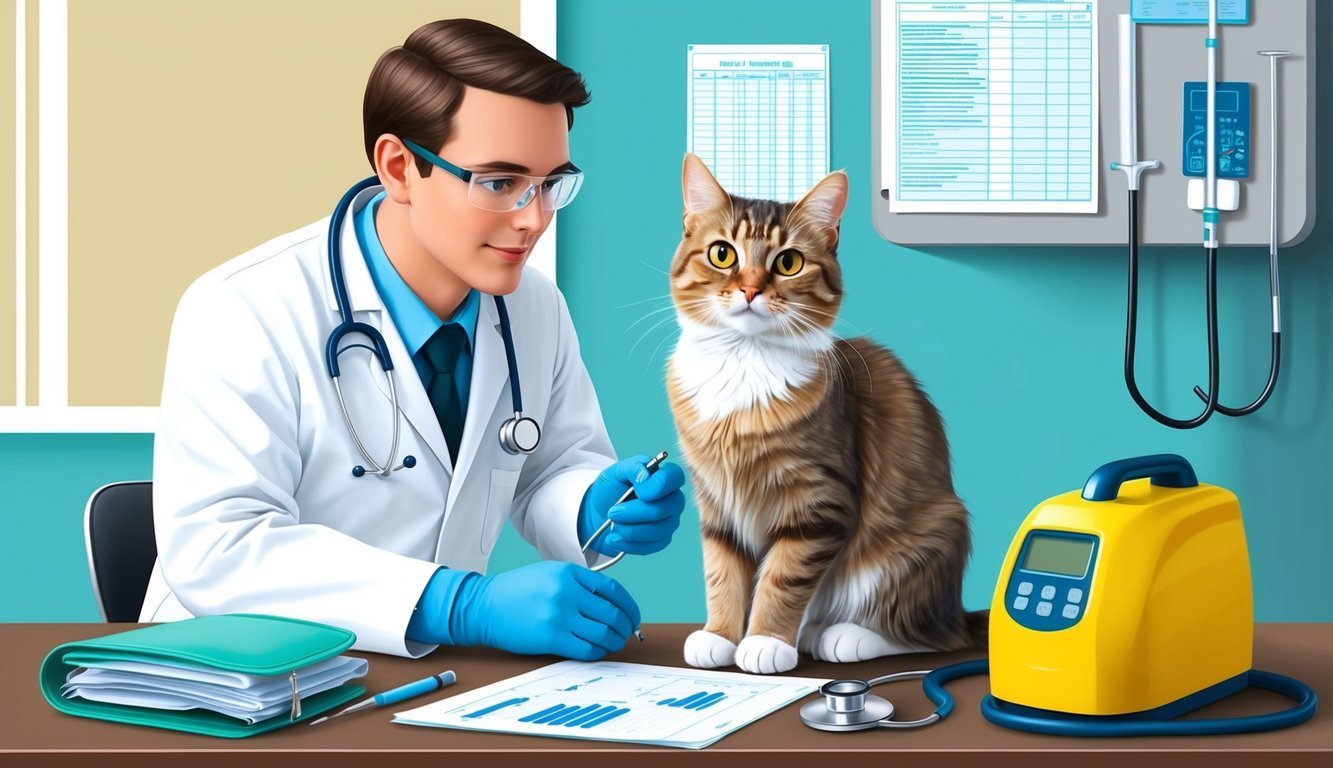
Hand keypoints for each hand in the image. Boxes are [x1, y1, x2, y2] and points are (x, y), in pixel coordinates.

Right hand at [450, 561, 640, 659]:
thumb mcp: (550, 573)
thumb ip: (579, 584)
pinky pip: (586, 650)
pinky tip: (596, 651)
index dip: (629, 606)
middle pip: (612, 613)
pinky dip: (598, 652)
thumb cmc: (517, 591)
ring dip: (614, 641)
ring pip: (603, 633)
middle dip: (625, 626)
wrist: (485, 606)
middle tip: (626, 633)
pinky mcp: (551, 638)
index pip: (613, 590)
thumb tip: (611, 603)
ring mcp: (559, 615)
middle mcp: (567, 592)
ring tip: (613, 643)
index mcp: (569, 573)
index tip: (632, 616)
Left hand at [578, 455, 686, 555]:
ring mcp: (669, 521)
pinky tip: (614, 538)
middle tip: (612, 512)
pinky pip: (650, 546)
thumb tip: (645, 477)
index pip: (675, 476)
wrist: (597, 514)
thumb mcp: (616, 471)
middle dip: (634, 512)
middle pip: (663, 509)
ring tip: (612, 525)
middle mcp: (672, 500)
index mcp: (664, 478)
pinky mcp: (661, 540)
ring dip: (629, 529)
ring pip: (656, 530)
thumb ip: (633, 467)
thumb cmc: (610, 490)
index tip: (639, 491)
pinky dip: (628, 543)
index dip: (659, 485)